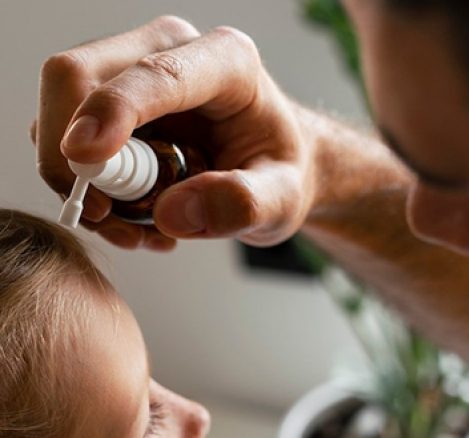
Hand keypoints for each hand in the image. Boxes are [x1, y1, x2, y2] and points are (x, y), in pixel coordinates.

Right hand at [34, 15, 316, 249]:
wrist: (272, 171)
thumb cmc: (281, 174)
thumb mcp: (283, 199)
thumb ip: (243, 204)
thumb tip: (170, 214)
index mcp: (227, 62)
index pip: (155, 74)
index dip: (111, 110)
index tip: (86, 160)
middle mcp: (171, 50)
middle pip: (78, 76)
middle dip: (74, 155)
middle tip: (109, 219)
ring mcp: (133, 71)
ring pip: (62, 112)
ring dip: (80, 182)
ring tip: (138, 231)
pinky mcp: (111, 102)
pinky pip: (69, 140)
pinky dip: (86, 188)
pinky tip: (132, 219)